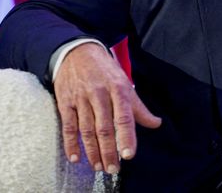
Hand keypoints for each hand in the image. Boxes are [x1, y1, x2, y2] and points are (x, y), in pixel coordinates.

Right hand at [54, 42, 161, 173]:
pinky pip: (68, 126)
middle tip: (113, 168)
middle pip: (104, 128)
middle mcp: (99, 94)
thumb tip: (156, 123)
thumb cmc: (105, 70)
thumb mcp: (125, 82)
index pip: (124, 117)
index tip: (129, 154)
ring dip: (92, 151)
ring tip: (98, 166)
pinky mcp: (66, 102)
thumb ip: (139, 107)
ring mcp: (81, 98)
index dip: (127, 137)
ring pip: (86, 130)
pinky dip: (71, 143)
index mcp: (118, 89)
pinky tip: (75, 157)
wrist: (77, 51)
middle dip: (109, 151)